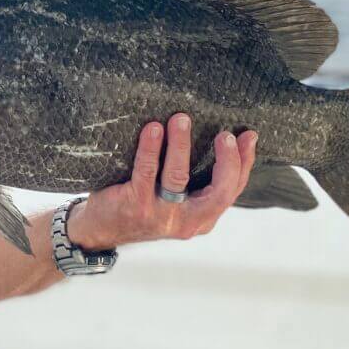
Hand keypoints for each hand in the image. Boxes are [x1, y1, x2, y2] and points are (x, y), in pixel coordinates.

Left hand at [67, 116, 257, 248]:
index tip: (248, 136)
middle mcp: (186, 221)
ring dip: (181, 144)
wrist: (100, 229)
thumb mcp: (176, 201)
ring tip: (181, 119)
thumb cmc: (142, 205)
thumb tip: (219, 139)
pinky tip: (153, 129)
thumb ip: (196, 182)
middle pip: (218, 191)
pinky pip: (147, 172)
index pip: (231, 190)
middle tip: (225, 134)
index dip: (244, 163)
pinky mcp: (137, 205)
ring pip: (178, 177)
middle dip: (226, 160)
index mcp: (202, 218)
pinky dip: (151, 148)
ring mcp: (161, 215)